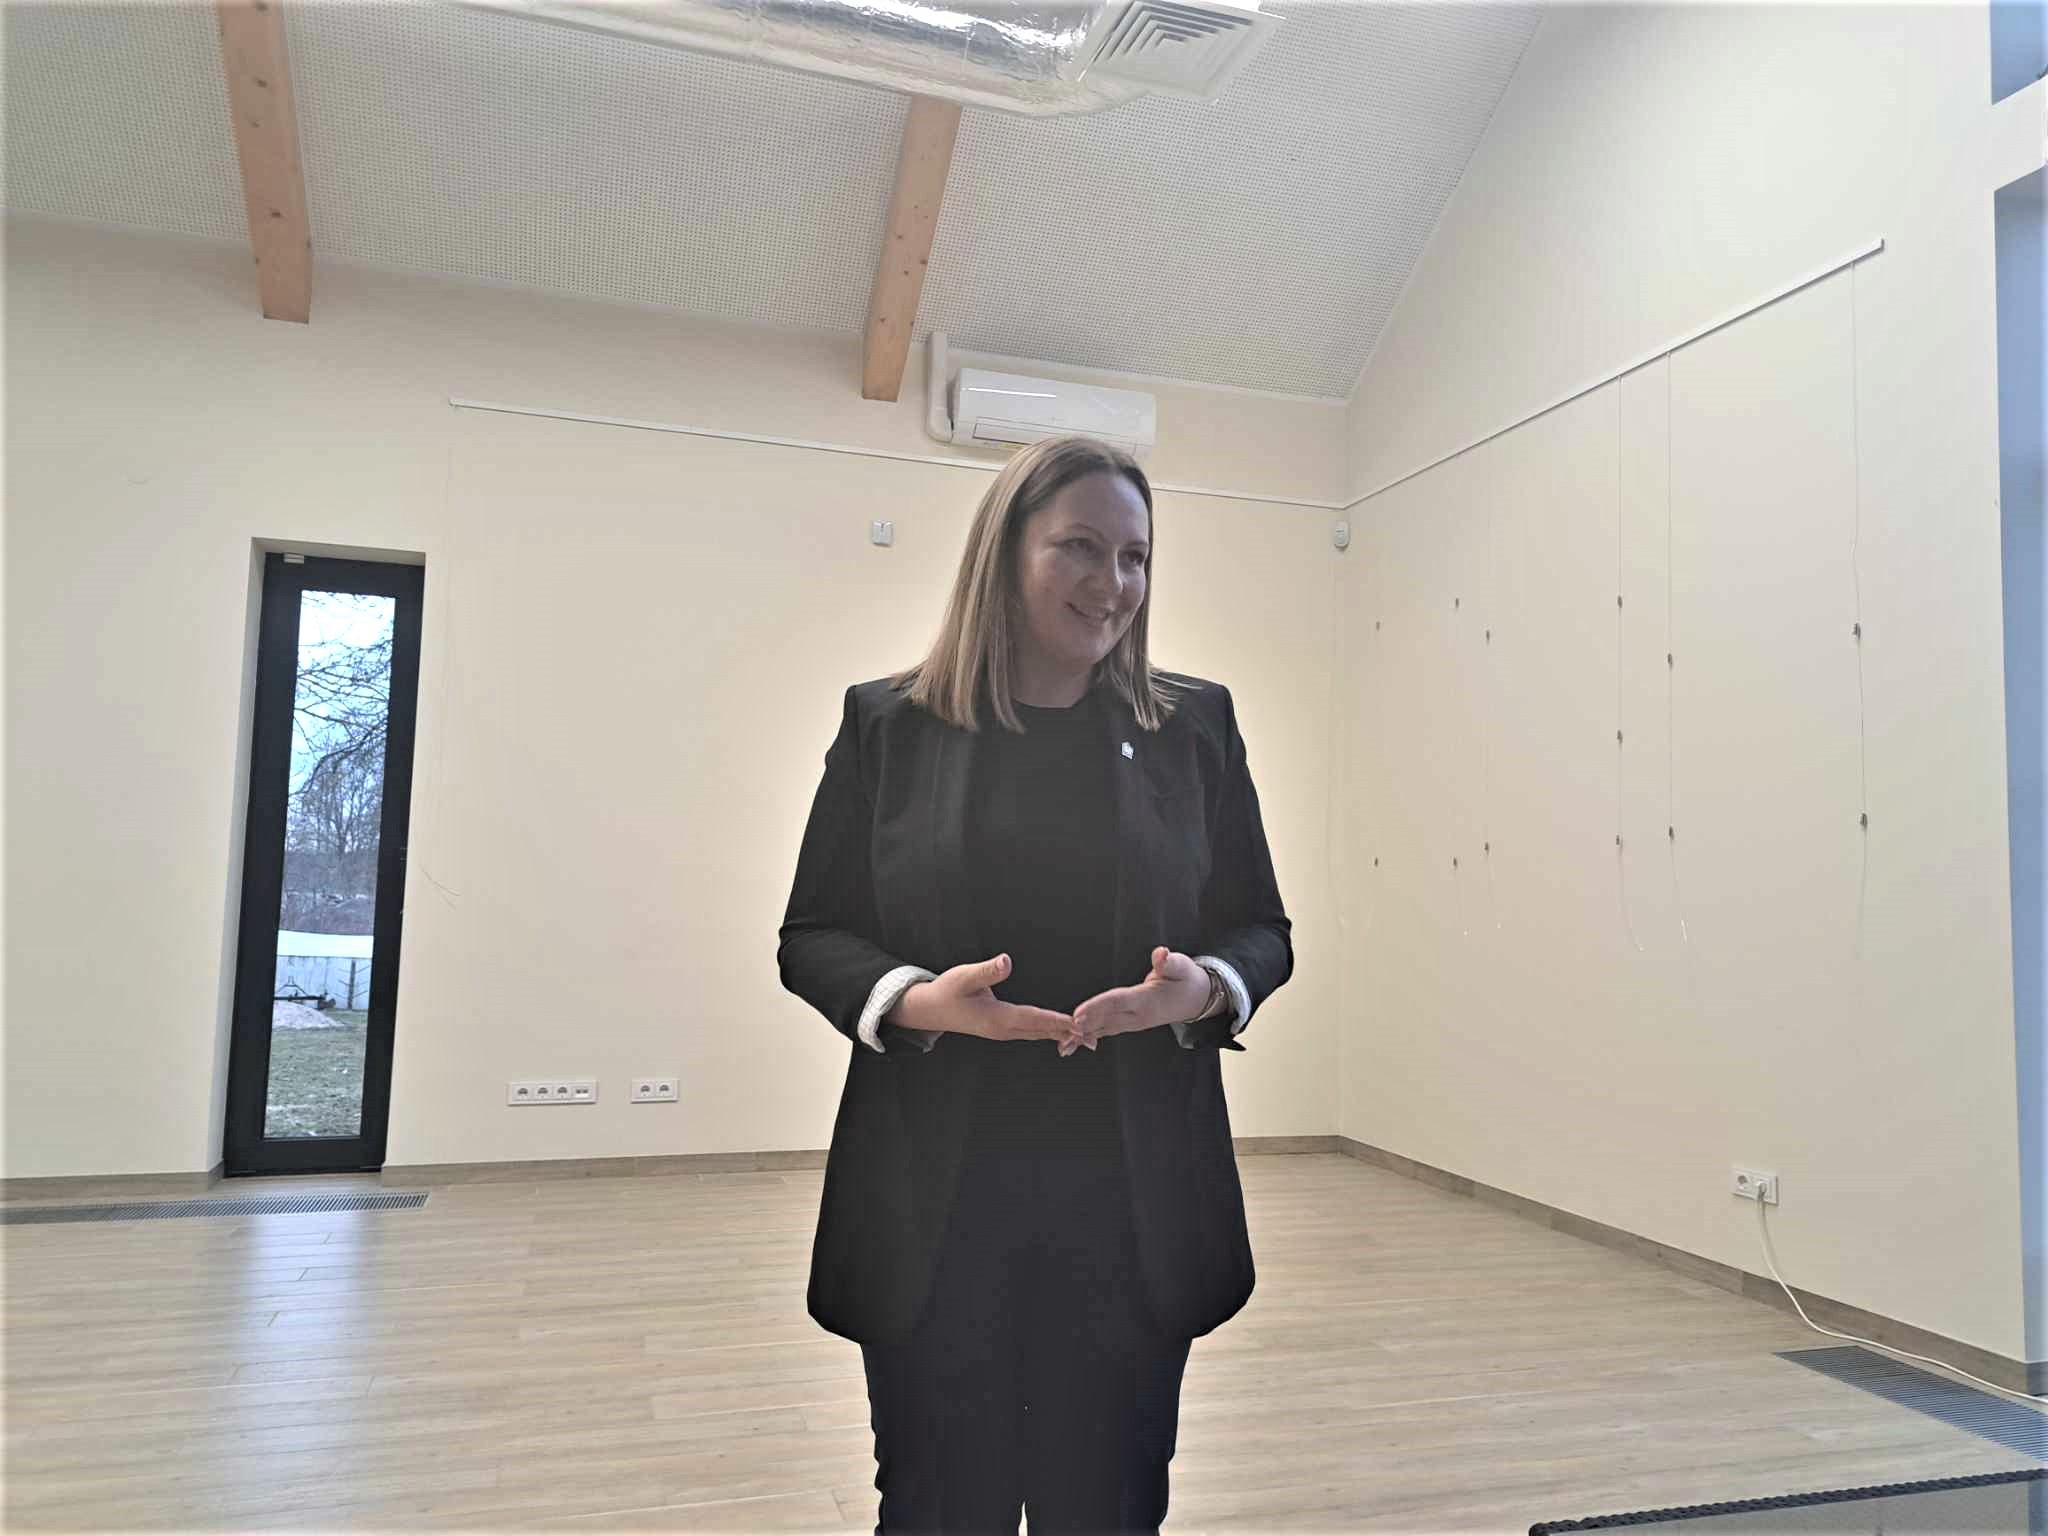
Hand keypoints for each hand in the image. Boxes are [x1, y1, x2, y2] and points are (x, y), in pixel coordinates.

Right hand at [889, 953, 1079, 1044]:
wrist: (930, 1010)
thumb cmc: (946, 991)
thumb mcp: (963, 976)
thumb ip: (986, 971)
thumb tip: (1007, 961)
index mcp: (997, 1017)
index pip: (1033, 1018)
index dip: (1056, 1021)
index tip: (1078, 1024)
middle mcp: (1003, 1029)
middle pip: (1041, 1031)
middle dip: (1068, 1034)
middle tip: (1094, 1038)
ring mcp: (1003, 1031)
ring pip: (1038, 1034)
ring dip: (1062, 1035)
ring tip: (1087, 1039)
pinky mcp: (1002, 1029)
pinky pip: (1031, 1032)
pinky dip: (1049, 1032)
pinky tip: (1062, 1033)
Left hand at [1061, 946, 1210, 1056]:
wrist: (1197, 1000)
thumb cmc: (1187, 981)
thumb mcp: (1182, 967)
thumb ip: (1169, 963)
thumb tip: (1161, 954)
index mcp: (1147, 1000)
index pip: (1118, 1002)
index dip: (1097, 1008)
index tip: (1079, 1015)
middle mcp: (1138, 1016)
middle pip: (1106, 1019)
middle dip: (1084, 1026)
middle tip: (1062, 1032)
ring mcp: (1134, 1023)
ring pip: (1105, 1029)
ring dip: (1084, 1037)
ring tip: (1063, 1045)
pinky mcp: (1130, 1024)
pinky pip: (1107, 1030)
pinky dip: (1090, 1036)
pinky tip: (1074, 1043)